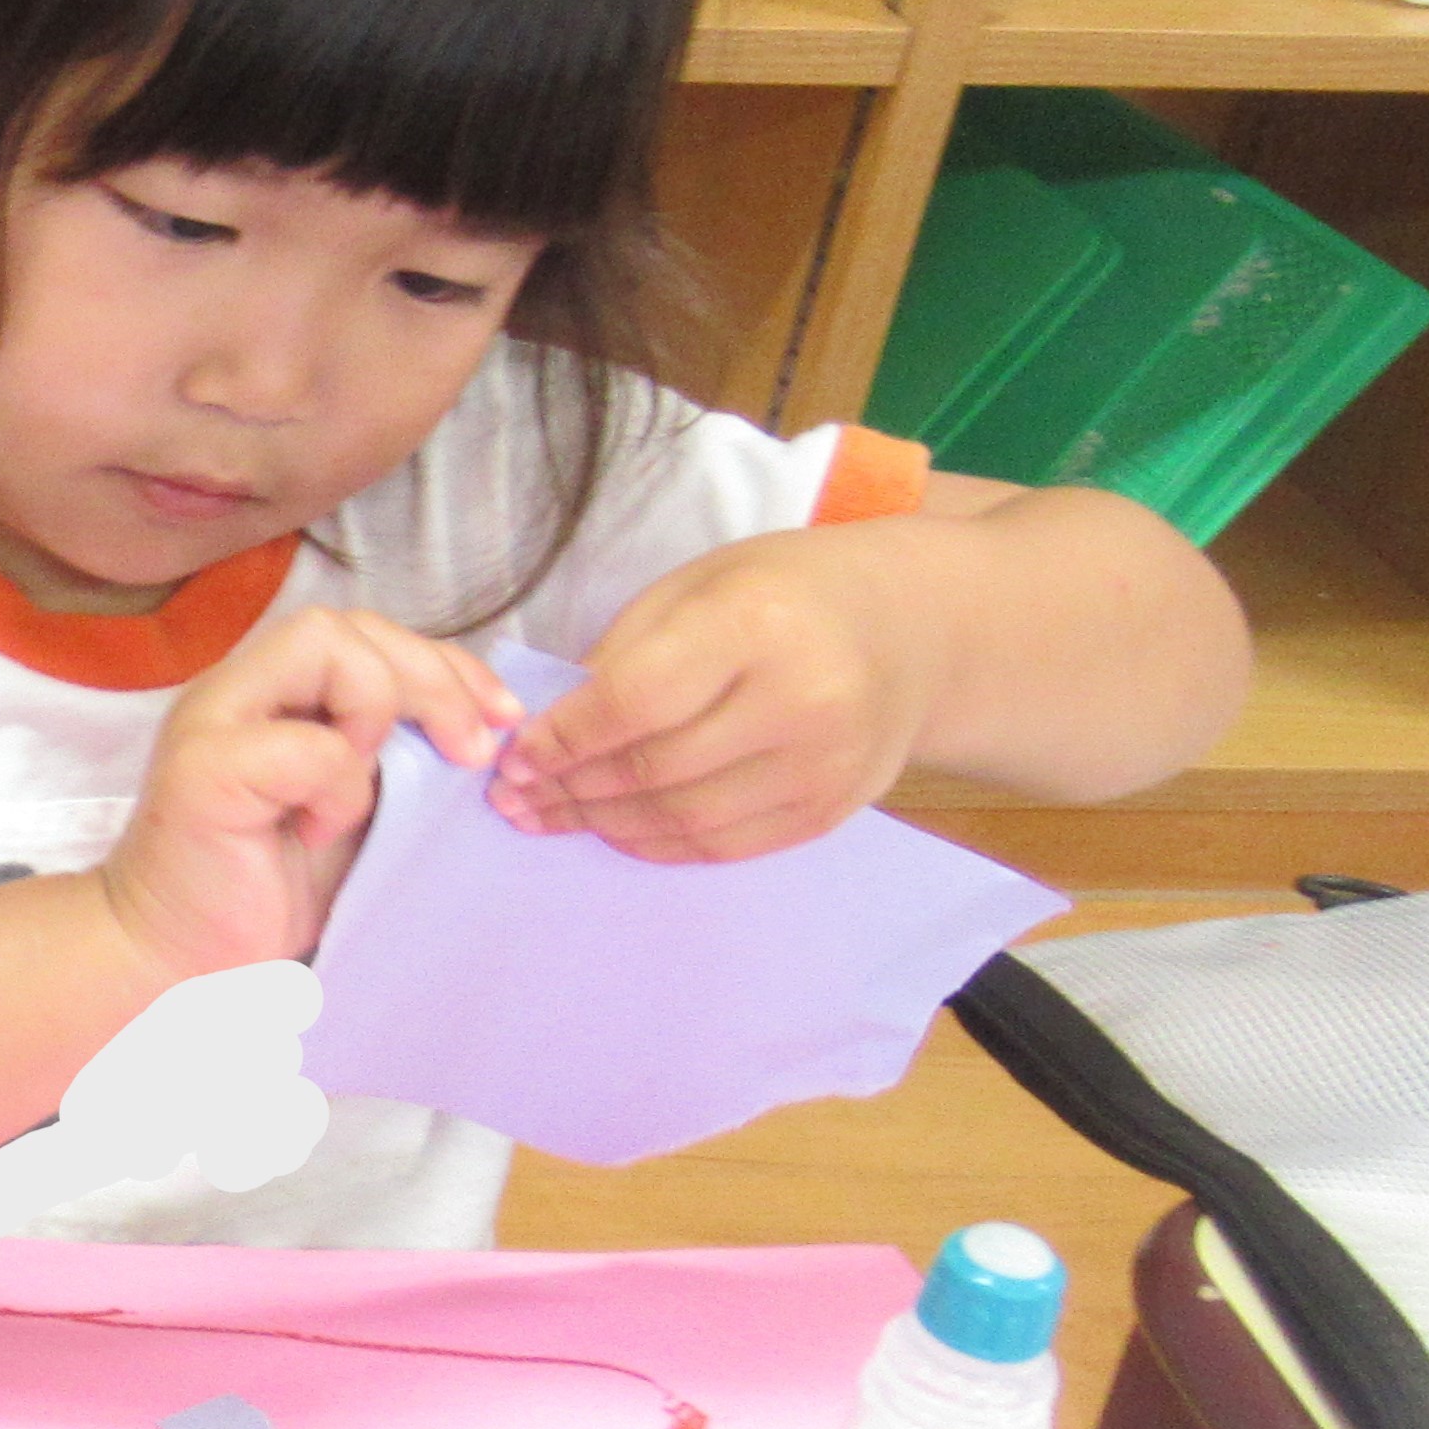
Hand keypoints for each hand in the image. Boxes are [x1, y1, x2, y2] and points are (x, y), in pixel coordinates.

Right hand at [102, 607, 517, 977]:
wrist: (178, 967)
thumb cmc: (265, 894)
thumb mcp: (352, 811)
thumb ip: (393, 757)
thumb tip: (483, 727)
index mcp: (273, 694)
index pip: (367, 634)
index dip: (445, 663)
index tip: (501, 719)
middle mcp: (237, 691)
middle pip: (349, 624)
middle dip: (433, 677)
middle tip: (471, 752)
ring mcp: (213, 721)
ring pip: (322, 645)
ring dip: (379, 711)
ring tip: (382, 786)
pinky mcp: (204, 770)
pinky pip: (309, 745)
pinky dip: (339, 788)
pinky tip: (317, 833)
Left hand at [487, 531, 941, 862]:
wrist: (914, 630)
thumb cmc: (790, 592)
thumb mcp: (702, 583)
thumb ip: (627, 652)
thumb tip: (551, 732)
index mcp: (758, 624)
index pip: (636, 701)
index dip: (564, 738)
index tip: (513, 757)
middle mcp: (800, 702)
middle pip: (657, 769)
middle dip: (571, 789)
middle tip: (514, 798)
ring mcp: (821, 767)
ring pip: (685, 819)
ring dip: (604, 824)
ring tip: (550, 818)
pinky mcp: (829, 811)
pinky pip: (724, 846)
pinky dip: (658, 844)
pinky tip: (614, 829)